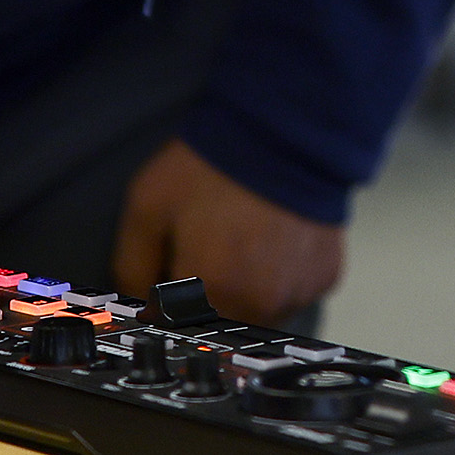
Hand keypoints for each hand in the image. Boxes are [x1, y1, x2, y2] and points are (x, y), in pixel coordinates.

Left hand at [115, 139, 345, 326]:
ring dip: (245, 288)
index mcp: (211, 292)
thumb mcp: (147, 207)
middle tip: (207, 244)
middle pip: (219, 321)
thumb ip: (132, 267)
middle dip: (206, 294)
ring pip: (259, 311)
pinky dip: (279, 274)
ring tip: (241, 239)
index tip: (171, 272)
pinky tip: (271, 238)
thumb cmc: (215, 164)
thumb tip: (137, 303)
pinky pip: (293, 292)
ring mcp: (296, 292)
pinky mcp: (323, 277)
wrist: (283, 129)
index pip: (177, 326)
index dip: (167, 300)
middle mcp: (258, 303)